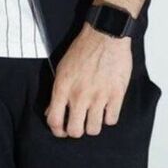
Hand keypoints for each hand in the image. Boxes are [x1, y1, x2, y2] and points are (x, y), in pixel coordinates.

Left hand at [44, 21, 132, 137]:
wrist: (105, 36)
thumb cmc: (83, 49)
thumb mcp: (62, 68)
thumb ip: (56, 92)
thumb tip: (51, 111)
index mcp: (63, 88)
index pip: (54, 121)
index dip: (57, 131)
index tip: (62, 130)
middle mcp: (79, 95)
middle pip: (75, 131)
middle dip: (76, 131)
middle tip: (79, 124)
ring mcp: (99, 96)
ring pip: (94, 129)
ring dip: (93, 125)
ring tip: (93, 116)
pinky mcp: (116, 95)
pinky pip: (111, 120)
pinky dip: (109, 117)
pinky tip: (107, 108)